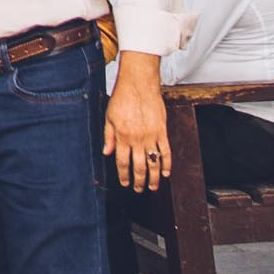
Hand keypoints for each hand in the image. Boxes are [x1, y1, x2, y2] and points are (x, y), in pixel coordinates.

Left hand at [105, 61, 172, 191]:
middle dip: (139, 181)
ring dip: (153, 178)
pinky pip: (166, 151)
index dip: (124, 175)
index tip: (125, 183)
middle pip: (139, 167)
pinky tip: (165, 173)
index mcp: (122, 137)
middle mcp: (137, 139)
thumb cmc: (122, 98)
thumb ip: (108, 136)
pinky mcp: (162, 131)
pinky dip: (167, 164)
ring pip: (153, 163)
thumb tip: (106, 153)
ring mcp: (151, 136)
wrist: (139, 84)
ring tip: (152, 187)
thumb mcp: (109, 117)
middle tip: (139, 189)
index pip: (122, 162)